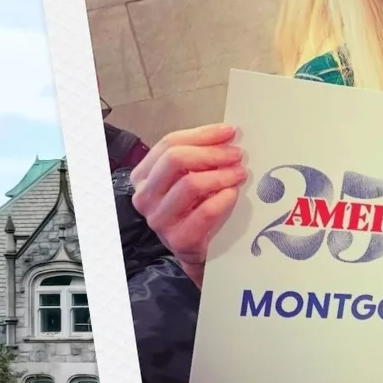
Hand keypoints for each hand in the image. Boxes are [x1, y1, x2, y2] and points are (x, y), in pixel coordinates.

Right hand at [128, 123, 248, 286]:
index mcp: (143, 176)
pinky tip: (233, 193)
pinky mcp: (178, 239)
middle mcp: (145, 197)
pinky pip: (205, 212)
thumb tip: (226, 135)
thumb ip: (199, 156)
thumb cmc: (193, 209)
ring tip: (239, 174)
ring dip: (221, 175)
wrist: (195, 251)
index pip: (169, 143)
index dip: (202, 134)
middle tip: (236, 154)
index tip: (229, 131)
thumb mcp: (188, 178)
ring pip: (190, 184)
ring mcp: (158, 220)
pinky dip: (223, 198)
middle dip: (211, 153)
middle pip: (175, 160)